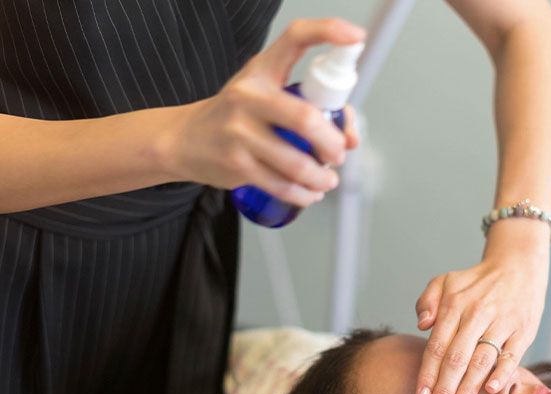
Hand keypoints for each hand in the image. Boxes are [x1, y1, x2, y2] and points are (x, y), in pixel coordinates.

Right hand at [162, 18, 364, 205]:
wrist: (184, 139)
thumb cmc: (237, 116)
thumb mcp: (268, 97)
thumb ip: (313, 107)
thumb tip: (352, 138)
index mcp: (262, 71)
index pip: (296, 38)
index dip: (328, 31)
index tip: (355, 37)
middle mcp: (249, 95)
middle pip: (306, 118)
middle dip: (333, 144)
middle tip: (338, 154)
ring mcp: (239, 131)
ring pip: (297, 163)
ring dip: (322, 177)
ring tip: (327, 179)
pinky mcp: (236, 164)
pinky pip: (281, 185)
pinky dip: (304, 194)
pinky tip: (310, 193)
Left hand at [414, 241, 548, 393]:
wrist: (518, 266)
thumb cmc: (476, 282)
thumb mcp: (446, 281)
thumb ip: (427, 301)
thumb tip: (422, 325)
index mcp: (454, 305)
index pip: (436, 347)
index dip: (428, 375)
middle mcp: (476, 314)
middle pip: (456, 359)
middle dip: (444, 390)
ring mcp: (502, 322)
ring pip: (481, 361)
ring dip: (468, 389)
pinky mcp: (524, 329)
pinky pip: (512, 355)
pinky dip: (501, 373)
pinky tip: (490, 391)